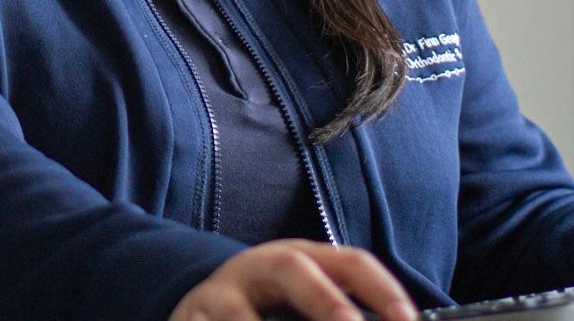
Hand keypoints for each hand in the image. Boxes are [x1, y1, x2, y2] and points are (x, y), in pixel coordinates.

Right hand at [169, 241, 417, 320]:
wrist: (197, 304)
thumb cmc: (267, 308)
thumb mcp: (303, 301)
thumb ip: (336, 312)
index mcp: (302, 260)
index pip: (350, 262)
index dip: (382, 290)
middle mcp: (261, 268)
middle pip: (294, 269)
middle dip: (326, 303)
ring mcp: (221, 294)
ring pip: (240, 313)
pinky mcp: (190, 319)